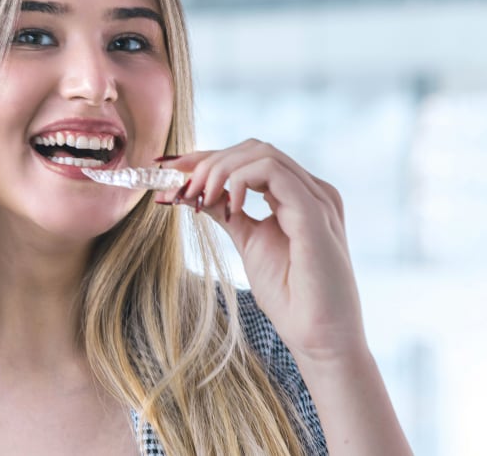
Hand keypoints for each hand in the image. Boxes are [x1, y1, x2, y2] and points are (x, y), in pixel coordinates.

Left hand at [155, 139, 366, 364]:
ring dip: (218, 169)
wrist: (319, 337)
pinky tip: (225, 206)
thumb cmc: (290, 296)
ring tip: (196, 198)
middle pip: (252, 148)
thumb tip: (192, 192)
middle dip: (206, 160)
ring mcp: (317, 198)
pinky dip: (238, 179)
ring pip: (260, 153)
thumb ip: (228, 213)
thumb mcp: (249, 242)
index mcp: (299, 196)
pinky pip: (271, 171)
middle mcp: (312, 190)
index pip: (250, 158)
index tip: (167, 169)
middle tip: (176, 186)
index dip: (206, 158)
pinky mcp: (315, 211)